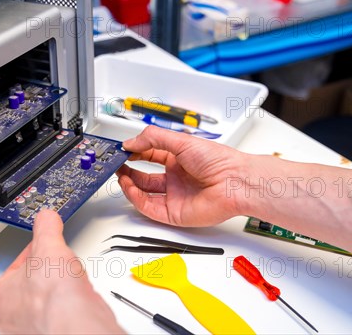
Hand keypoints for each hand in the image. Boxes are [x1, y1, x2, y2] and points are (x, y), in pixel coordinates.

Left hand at [0, 210, 122, 333]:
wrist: (76, 316)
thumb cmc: (52, 294)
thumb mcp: (47, 243)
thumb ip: (45, 226)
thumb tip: (47, 217)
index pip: (14, 265)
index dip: (32, 251)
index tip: (42, 245)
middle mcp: (10, 318)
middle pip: (29, 281)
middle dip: (44, 268)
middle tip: (54, 260)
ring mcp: (31, 325)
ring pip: (44, 295)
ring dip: (57, 282)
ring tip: (65, 273)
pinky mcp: (52, 327)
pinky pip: (59, 306)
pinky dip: (67, 296)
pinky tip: (74, 289)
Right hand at [117, 125, 252, 226]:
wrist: (235, 183)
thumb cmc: (219, 161)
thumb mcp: (181, 141)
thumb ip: (153, 139)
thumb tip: (131, 142)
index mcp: (179, 159)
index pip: (150, 155)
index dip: (135, 151)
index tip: (123, 149)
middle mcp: (176, 177)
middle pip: (144, 176)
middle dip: (129, 169)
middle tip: (116, 163)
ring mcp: (174, 195)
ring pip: (144, 193)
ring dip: (129, 184)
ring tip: (120, 174)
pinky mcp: (174, 213)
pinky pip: (149, 207)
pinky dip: (136, 198)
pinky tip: (130, 187)